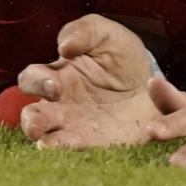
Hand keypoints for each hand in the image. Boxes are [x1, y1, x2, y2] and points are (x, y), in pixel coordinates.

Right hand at [15, 14, 162, 148]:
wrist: (154, 86)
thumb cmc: (123, 56)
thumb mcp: (108, 35)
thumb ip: (84, 31)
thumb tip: (63, 46)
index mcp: (57, 76)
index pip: (31, 80)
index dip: (36, 83)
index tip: (54, 84)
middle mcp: (59, 106)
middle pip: (31, 117)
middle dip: (30, 120)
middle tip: (38, 122)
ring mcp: (74, 129)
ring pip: (47, 141)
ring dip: (44, 143)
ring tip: (46, 144)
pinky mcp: (95, 146)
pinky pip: (78, 154)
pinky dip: (72, 154)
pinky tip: (74, 152)